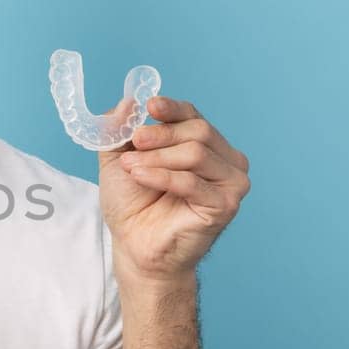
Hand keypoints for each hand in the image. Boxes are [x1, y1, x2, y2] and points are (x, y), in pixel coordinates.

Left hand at [97, 95, 250, 283]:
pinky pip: (192, 182)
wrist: (135, 246)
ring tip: (131, 167)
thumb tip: (128, 101)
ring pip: (196, 153)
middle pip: (198, 131)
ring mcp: (230, 183)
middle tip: (134, 142)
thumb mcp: (117, 159)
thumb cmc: (133, 204)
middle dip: (161, 135)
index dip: (172, 109)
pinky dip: (162, 176)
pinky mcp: (225, 205)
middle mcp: (225, 160)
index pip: (194, 116)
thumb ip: (120, 130)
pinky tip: (140, 176)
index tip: (150, 105)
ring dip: (158, 157)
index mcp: (205, 145)